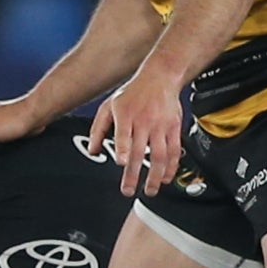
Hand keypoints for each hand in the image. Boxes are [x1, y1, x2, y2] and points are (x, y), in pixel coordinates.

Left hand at [88, 62, 186, 197]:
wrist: (160, 77)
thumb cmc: (132, 92)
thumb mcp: (109, 106)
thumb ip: (98, 128)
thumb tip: (93, 150)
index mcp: (126, 115)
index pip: (124, 134)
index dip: (123, 149)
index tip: (122, 162)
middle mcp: (144, 120)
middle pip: (140, 151)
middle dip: (134, 174)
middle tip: (128, 190)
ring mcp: (161, 125)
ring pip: (160, 154)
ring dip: (155, 176)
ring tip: (149, 190)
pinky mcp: (174, 128)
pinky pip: (174, 151)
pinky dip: (171, 167)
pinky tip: (166, 178)